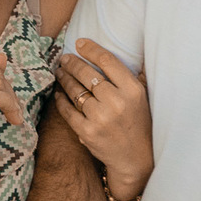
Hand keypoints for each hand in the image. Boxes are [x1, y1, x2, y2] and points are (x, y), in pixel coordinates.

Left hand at [54, 38, 152, 200]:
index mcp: (132, 90)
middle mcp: (116, 102)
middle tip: (64, 58)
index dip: (91, 49)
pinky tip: (59, 93)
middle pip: (87, 74)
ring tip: (60, 72)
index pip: (108, 61)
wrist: (135, 158)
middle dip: (72, 63)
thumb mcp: (141, 98)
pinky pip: (68, 111)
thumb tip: (110, 54)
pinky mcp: (87, 132)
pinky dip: (61, 100)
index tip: (79, 43)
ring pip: (75, 91)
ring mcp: (100, 118)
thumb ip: (130, 76)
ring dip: (64, 78)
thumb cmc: (138, 123)